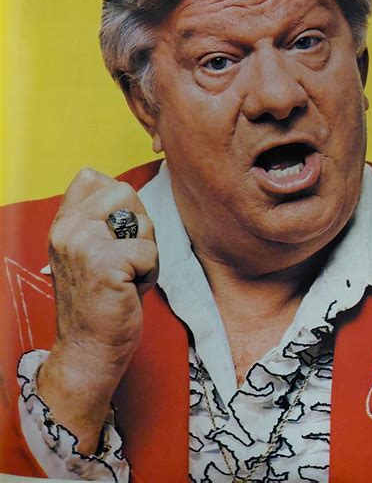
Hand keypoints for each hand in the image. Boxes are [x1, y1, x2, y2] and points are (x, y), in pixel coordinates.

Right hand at [38, 168, 158, 453]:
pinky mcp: (106, 264)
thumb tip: (123, 190)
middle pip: (125, 192)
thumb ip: (97, 220)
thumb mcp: (87, 252)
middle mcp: (68, 229)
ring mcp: (84, 245)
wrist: (89, 350)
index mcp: (63, 223)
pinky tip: (131, 290)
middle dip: (139, 226)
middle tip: (126, 260)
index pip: (91, 177)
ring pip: (142, 221)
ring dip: (146, 251)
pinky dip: (150, 273)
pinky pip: (150, 251)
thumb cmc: (100, 300)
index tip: (116, 233)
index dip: (118, 199)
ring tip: (127, 276)